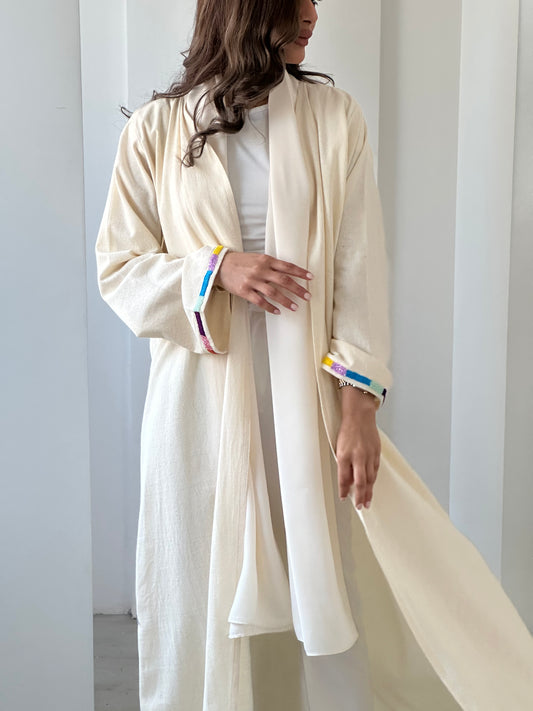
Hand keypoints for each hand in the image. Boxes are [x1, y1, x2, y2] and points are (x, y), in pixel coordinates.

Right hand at [213, 251, 312, 313]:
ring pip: (273, 292)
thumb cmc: (241, 262)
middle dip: (297, 289)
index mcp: (266, 260)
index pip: (287, 266)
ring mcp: (252, 281)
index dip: (300, 272)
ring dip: (286, 301)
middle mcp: (260, 270)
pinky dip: (270, 307)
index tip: (310, 278)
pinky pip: (260, 301)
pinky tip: (278, 311)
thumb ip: (271, 264)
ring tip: (295, 307)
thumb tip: (287, 272)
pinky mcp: (244, 291)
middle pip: (284, 280)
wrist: (220, 265)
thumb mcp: (257, 258)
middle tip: (307, 296)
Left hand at [336, 387, 380, 508]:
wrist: (359, 416)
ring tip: (367, 502)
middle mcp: (357, 456)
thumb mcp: (339, 447)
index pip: (344, 478)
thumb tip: (346, 480)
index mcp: (344, 455)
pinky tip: (372, 486)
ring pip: (370, 478)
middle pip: (360, 482)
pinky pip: (375, 469)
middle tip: (360, 506)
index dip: (344, 490)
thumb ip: (343, 464)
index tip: (344, 498)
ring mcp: (368, 455)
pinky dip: (373, 479)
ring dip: (369, 491)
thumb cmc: (347, 430)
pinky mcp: (376, 452)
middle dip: (360, 496)